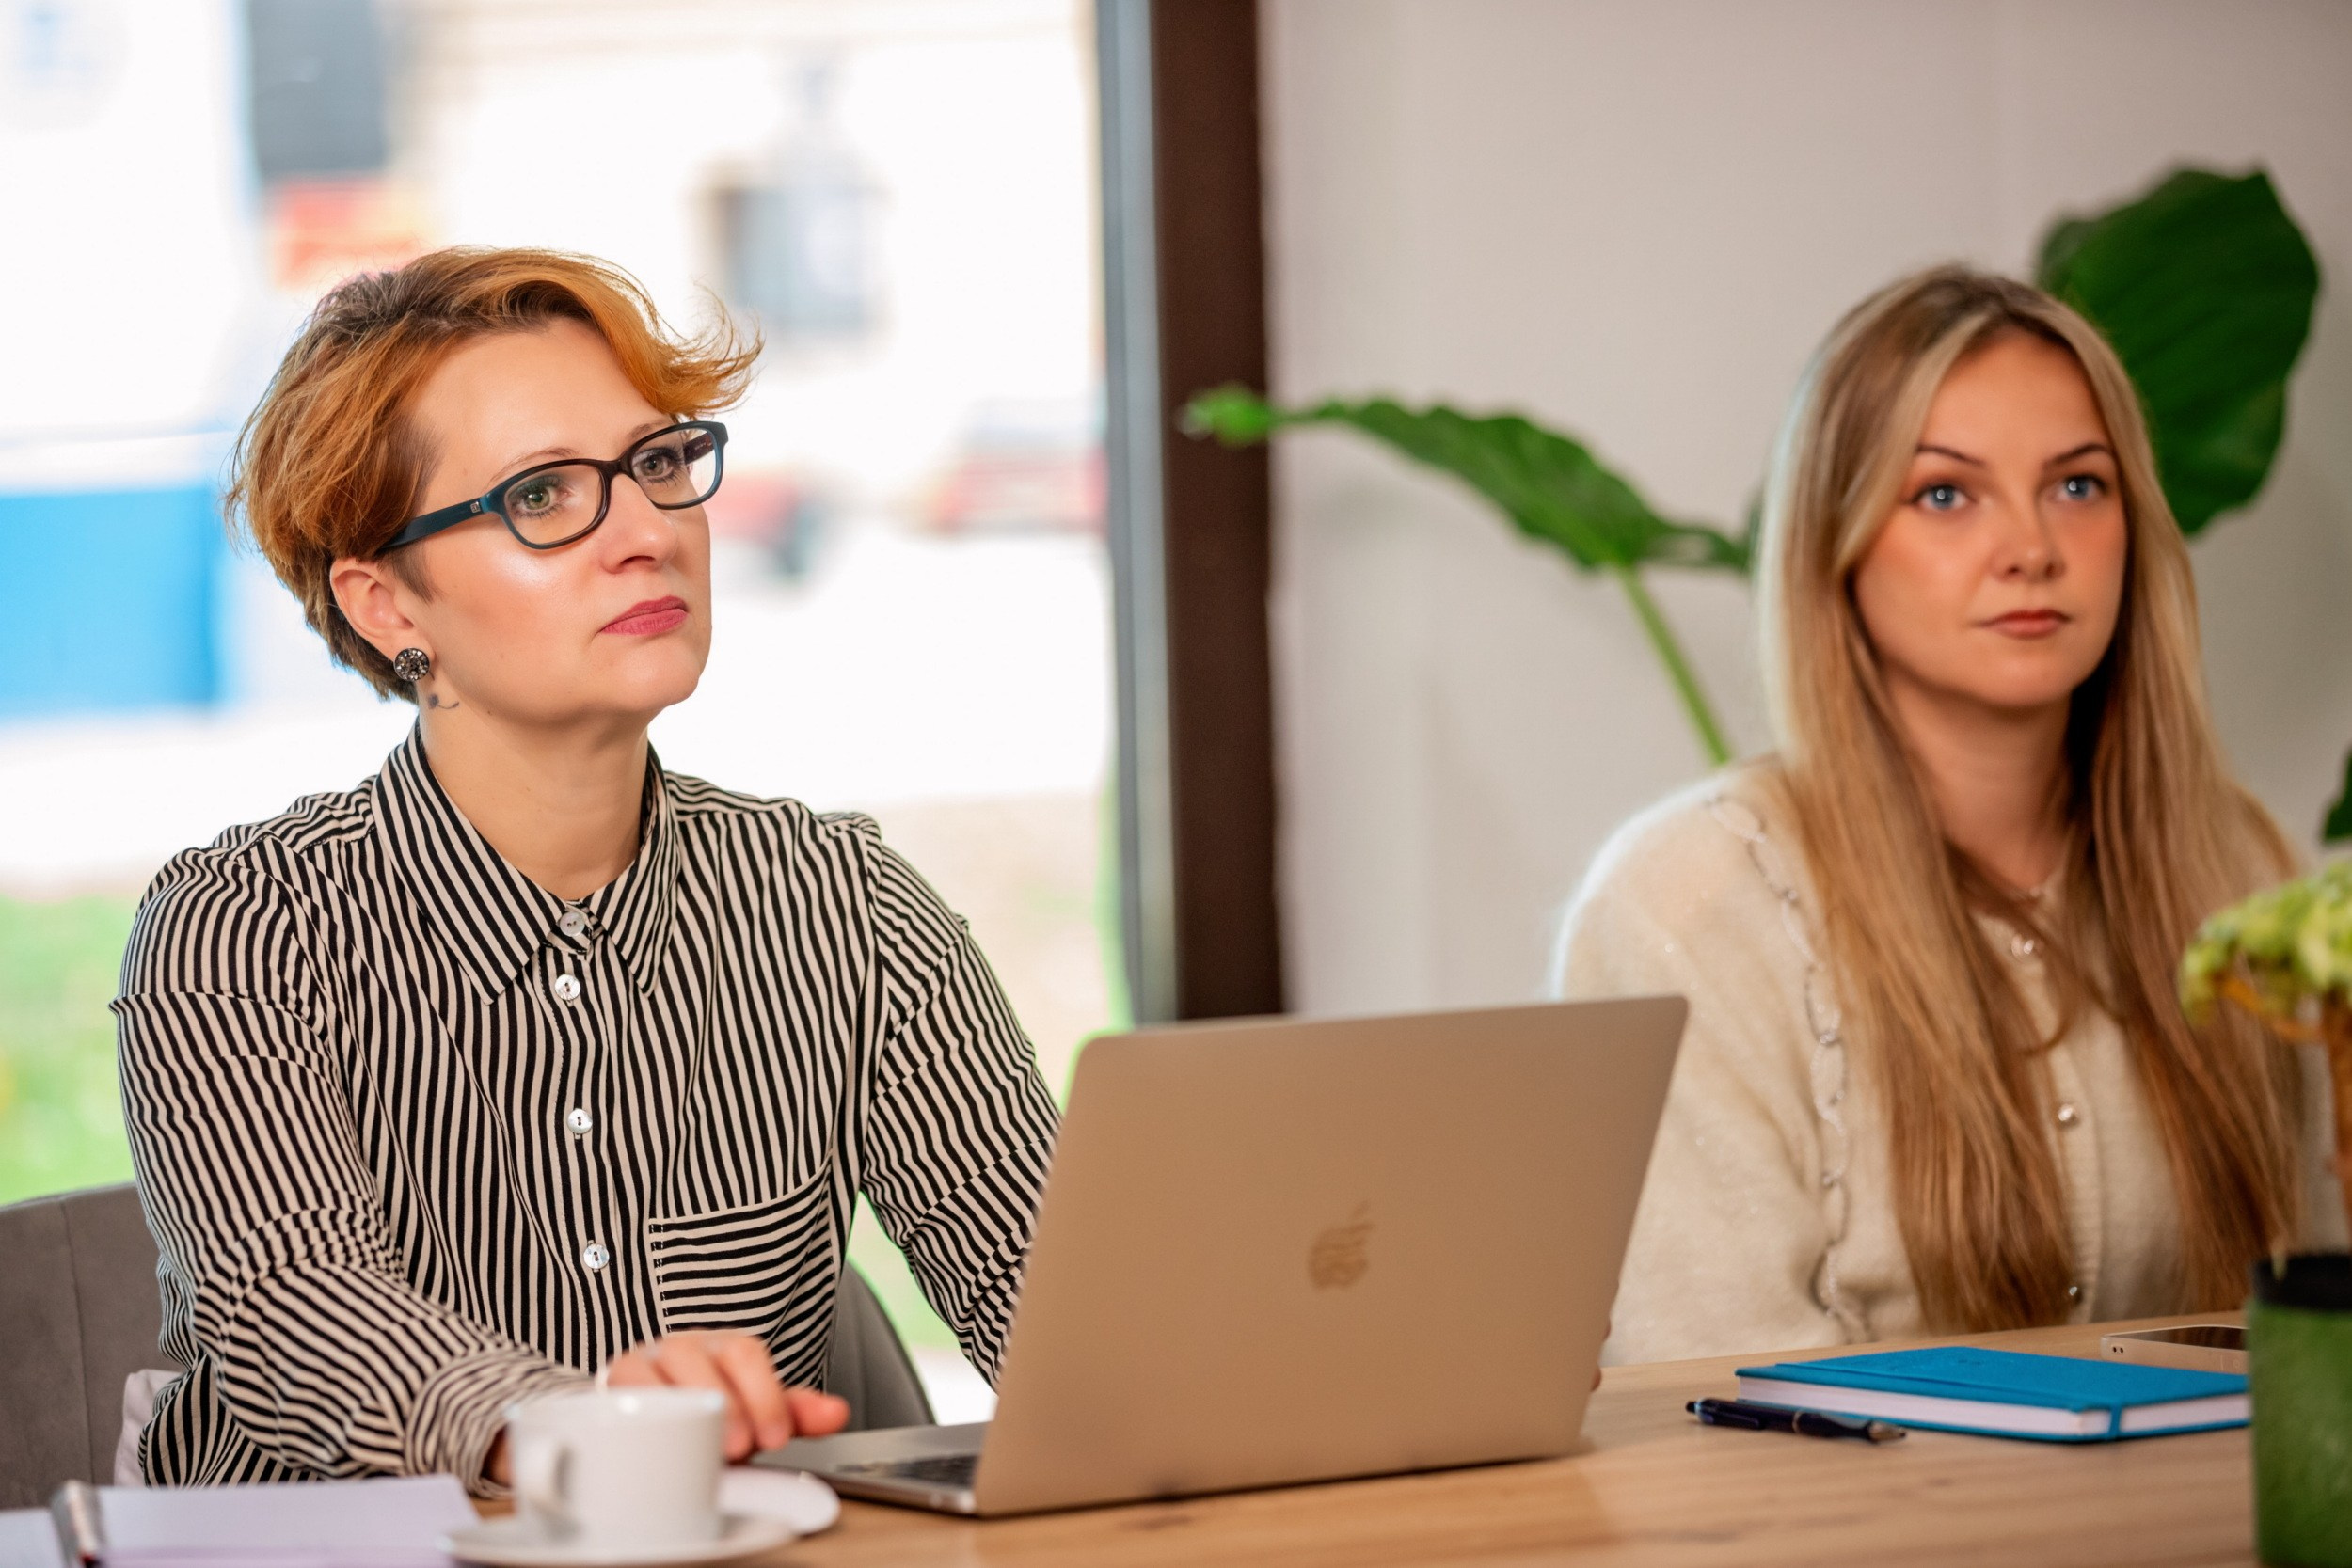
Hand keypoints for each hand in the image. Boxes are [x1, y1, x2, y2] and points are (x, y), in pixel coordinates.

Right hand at [604, 1331, 849, 1460]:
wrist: (657, 1424)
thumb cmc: (711, 1416)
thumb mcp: (757, 1416)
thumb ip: (795, 1413)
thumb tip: (837, 1413)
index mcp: (725, 1348)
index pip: (746, 1354)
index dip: (764, 1394)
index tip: (776, 1435)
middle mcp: (686, 1347)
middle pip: (703, 1359)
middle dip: (726, 1405)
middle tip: (742, 1446)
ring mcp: (647, 1362)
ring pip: (658, 1369)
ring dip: (681, 1407)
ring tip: (701, 1445)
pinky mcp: (613, 1385)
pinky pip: (620, 1388)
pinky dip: (635, 1409)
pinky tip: (651, 1435)